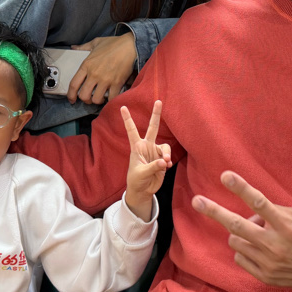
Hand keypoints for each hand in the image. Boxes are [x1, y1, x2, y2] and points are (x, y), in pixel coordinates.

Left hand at [68, 32, 136, 104]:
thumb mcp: (96, 42)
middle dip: (85, 100)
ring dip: (98, 101)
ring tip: (101, 97)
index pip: (74, 84)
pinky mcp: (117, 83)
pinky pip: (111, 98)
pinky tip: (111, 96)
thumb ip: (83, 47)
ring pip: (96, 99)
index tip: (72, 99)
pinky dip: (110, 100)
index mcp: (86, 65)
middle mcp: (94, 74)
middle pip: (84, 95)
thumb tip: (74, 47)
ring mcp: (105, 80)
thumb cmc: (113, 43)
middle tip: (89, 98)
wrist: (130, 45)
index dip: (71, 95)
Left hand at [121, 101, 171, 221]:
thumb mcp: (141, 173)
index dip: (127, 119)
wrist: (143, 190)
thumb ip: (153, 166)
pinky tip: (166, 167)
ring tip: (164, 163)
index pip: (132, 130)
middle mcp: (147, 146)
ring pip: (164, 147)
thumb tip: (164, 161)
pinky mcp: (162, 159)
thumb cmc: (136, 180)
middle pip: (153, 127)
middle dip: (156, 115)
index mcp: (137, 147)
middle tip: (158, 101)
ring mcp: (155, 152)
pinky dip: (168, 161)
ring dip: (165, 154)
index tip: (122, 107)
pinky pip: (168, 156)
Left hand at [192, 171, 291, 291]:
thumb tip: (252, 215)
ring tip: (258, 234)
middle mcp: (275, 245)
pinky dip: (245, 250)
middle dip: (214, 211)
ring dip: (240, 233)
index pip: (259, 203)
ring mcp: (268, 263)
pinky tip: (260, 250)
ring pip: (235, 241)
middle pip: (236, 225)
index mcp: (287, 226)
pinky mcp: (265, 277)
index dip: (241, 187)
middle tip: (197, 201)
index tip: (225, 176)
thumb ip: (275, 213)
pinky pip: (240, 258)